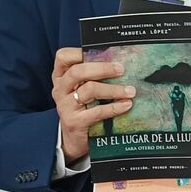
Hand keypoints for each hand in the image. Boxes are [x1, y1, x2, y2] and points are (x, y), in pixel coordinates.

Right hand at [52, 47, 134, 163]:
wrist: (74, 139)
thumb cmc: (83, 108)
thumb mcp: (82, 90)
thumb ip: (93, 76)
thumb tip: (120, 62)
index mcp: (61, 77)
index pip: (63, 57)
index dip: (80, 52)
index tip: (102, 52)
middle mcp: (60, 89)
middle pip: (78, 72)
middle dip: (102, 68)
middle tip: (121, 69)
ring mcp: (65, 106)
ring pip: (89, 90)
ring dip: (113, 89)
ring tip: (130, 91)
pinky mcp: (75, 122)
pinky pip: (97, 111)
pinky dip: (114, 107)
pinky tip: (126, 105)